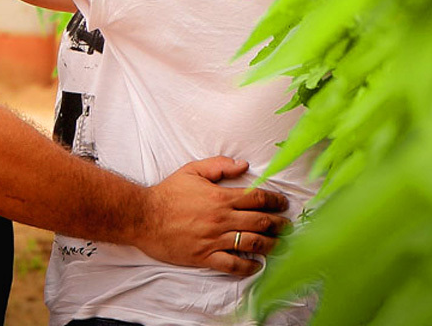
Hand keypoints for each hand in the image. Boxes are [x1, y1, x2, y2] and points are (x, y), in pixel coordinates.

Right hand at [135, 156, 290, 276]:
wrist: (143, 216)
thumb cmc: (168, 193)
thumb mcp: (192, 170)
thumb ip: (219, 165)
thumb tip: (243, 164)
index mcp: (221, 197)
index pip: (257, 198)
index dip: (275, 200)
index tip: (283, 203)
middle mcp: (222, 219)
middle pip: (260, 222)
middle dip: (279, 224)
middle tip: (288, 225)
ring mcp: (214, 239)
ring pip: (251, 243)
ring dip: (271, 244)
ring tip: (280, 245)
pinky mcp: (205, 256)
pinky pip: (232, 264)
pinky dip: (248, 266)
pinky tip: (257, 265)